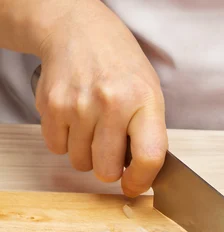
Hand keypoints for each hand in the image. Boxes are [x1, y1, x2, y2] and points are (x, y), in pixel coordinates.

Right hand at [35, 0, 166, 196]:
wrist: (77, 30)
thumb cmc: (120, 67)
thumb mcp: (149, 93)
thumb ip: (149, 135)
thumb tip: (141, 178)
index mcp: (144, 100)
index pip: (148, 157)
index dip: (141, 181)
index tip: (134, 186)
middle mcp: (112, 102)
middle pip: (107, 170)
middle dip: (109, 168)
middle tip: (111, 149)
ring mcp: (79, 104)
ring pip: (81, 163)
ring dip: (86, 154)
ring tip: (93, 127)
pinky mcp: (52, 106)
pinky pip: (57, 149)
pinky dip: (66, 142)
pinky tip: (75, 120)